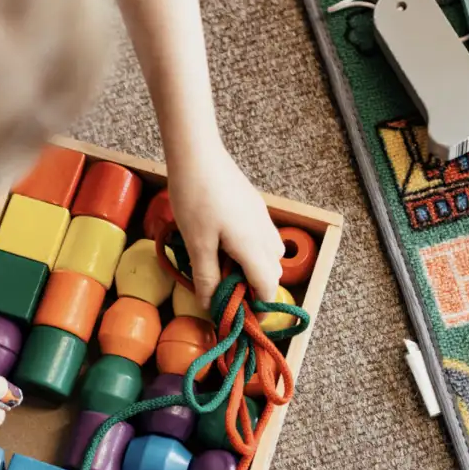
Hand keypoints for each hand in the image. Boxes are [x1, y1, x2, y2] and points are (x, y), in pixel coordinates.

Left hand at [168, 159, 283, 308]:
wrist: (197, 154)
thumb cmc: (195, 198)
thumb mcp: (197, 243)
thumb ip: (207, 276)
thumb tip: (211, 304)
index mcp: (253, 246)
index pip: (267, 286)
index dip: (258, 305)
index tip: (241, 315)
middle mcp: (265, 233)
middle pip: (272, 271)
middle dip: (256, 287)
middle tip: (227, 293)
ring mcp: (262, 217)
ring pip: (271, 253)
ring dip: (254, 267)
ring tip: (226, 268)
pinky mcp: (254, 205)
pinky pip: (262, 236)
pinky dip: (251, 249)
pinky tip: (226, 243)